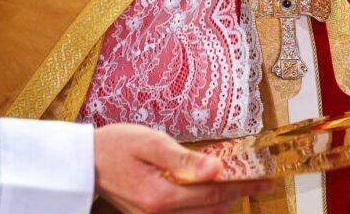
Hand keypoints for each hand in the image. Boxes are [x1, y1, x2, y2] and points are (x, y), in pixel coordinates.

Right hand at [95, 124, 272, 213]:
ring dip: (221, 201)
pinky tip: (210, 191)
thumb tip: (217, 169)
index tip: (264, 181)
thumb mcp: (151, 143)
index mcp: (161, 196)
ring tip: (239, 185)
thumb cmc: (116, 145)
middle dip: (236, 194)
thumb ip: (185, 159)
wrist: (85, 161)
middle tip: (257, 181)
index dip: (242, 186)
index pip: (213, 193)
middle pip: (211, 208)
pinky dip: (203, 205)